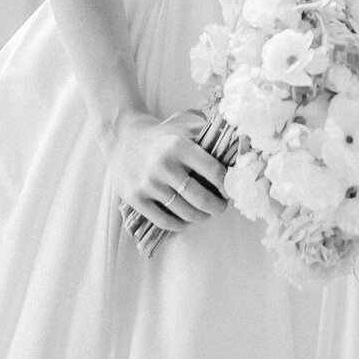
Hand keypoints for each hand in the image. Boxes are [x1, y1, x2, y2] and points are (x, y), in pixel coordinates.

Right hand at [103, 107, 228, 233]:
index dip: (227, 185)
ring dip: (200, 217)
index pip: (214, 171)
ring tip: (205, 214)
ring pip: (184, 212)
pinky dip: (179, 225)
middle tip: (221, 207)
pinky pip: (164, 220)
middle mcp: (165, 165)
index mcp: (180, 146)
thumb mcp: (182, 132)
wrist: (122, 138)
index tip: (230, 190)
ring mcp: (149, 184)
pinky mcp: (136, 199)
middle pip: (201, 197)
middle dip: (217, 206)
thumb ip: (206, 142)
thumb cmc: (160, 137)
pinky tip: (186, 221)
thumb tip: (235, 155)